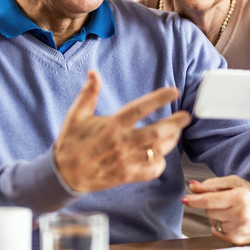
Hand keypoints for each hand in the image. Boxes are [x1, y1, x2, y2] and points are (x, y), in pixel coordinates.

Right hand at [54, 71, 191, 192]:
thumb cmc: (70, 143)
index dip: (158, 98)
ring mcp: (126, 161)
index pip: (140, 108)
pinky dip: (160, 163)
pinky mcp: (127, 176)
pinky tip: (160, 155)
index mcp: (111, 125)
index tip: (173, 91)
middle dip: (175, 123)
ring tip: (177, 132)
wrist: (63, 175)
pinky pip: (151, 171)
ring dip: (171, 141)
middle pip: (156, 131)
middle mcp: (121, 142)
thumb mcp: (75, 115)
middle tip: (187, 116)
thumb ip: (88, 94)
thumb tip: (93, 73)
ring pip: (157, 150)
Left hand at [182, 176, 249, 244]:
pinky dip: (220, 225)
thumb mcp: (236, 184)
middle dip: (212, 204)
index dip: (195, 200)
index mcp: (240, 197)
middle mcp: (240, 214)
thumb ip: (213, 184)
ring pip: (211, 220)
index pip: (210, 200)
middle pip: (209, 209)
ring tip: (234, 212)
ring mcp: (238, 229)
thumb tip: (193, 187)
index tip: (184, 199)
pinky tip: (234, 221)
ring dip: (217, 215)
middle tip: (228, 201)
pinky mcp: (237, 240)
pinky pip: (215, 232)